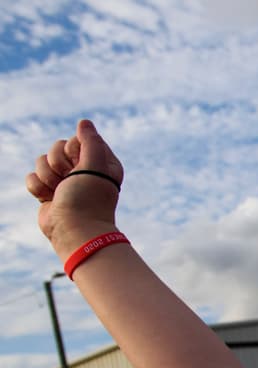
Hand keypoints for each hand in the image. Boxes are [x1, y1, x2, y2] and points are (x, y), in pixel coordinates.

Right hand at [25, 120, 122, 258]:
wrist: (74, 231)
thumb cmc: (88, 200)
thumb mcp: (95, 166)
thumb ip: (91, 141)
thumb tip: (84, 122)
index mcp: (100, 163)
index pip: (78, 139)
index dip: (73, 150)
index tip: (80, 165)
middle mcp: (82, 170)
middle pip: (56, 147)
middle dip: (58, 162)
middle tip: (69, 179)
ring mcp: (64, 181)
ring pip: (41, 161)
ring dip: (47, 176)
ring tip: (60, 191)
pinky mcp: (48, 191)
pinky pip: (32, 176)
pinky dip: (37, 187)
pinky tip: (49, 198)